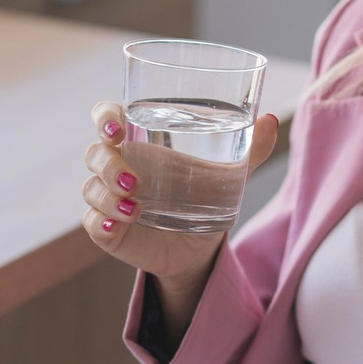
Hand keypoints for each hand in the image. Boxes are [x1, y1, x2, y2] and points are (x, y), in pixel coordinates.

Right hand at [83, 100, 278, 284]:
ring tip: (136, 207)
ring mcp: (110, 198)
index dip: (104, 117)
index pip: (107, 117)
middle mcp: (119, 166)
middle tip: (133, 179)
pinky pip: (92, 222)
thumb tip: (271, 121)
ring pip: (91, 188)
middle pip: (95, 154)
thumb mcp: (230, 173)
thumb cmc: (207, 197)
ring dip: (107, 195)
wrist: (201, 246)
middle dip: (106, 163)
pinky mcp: (109, 228)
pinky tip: (118, 224)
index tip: (116, 126)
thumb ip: (250, 149)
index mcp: (141, 141)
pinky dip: (101, 222)